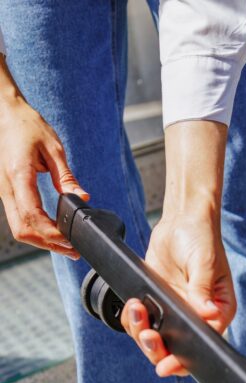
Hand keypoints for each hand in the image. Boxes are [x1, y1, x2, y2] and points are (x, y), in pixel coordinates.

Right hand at [0, 56, 87, 258]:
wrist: (6, 114)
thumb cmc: (29, 126)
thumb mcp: (54, 149)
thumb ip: (67, 177)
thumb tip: (82, 198)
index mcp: (18, 176)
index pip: (32, 215)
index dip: (51, 232)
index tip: (70, 240)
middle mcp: (7, 187)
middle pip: (23, 229)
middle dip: (47, 243)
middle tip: (72, 250)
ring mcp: (4, 191)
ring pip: (18, 227)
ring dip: (41, 240)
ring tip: (67, 245)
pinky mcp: (7, 191)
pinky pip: (18, 217)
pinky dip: (35, 229)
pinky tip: (53, 231)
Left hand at [120, 214, 235, 376]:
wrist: (182, 221)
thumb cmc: (202, 238)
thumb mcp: (204, 263)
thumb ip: (202, 289)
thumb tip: (207, 313)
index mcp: (218, 311)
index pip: (203, 343)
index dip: (183, 360)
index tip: (166, 365)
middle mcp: (197, 316)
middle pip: (176, 349)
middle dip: (157, 348)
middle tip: (148, 335)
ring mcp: (176, 311)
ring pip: (156, 339)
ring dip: (141, 331)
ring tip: (137, 308)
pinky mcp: (158, 302)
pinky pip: (142, 322)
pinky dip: (133, 318)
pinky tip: (133, 304)